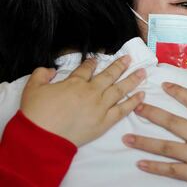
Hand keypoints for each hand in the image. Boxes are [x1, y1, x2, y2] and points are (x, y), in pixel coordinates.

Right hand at [21, 56, 145, 146]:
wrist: (42, 138)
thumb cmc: (36, 113)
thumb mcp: (32, 88)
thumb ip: (41, 74)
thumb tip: (50, 69)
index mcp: (75, 82)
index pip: (87, 69)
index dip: (93, 62)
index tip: (98, 59)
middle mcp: (91, 92)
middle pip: (109, 75)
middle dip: (120, 66)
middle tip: (129, 59)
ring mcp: (100, 106)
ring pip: (120, 89)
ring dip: (132, 79)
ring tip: (143, 72)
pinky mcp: (104, 122)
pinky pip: (122, 110)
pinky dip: (133, 102)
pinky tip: (142, 95)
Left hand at [122, 83, 186, 186]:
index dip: (179, 92)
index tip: (164, 86)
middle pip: (173, 122)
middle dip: (152, 113)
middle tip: (136, 107)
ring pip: (166, 147)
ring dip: (145, 142)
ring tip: (127, 138)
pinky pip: (171, 170)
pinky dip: (155, 167)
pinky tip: (140, 163)